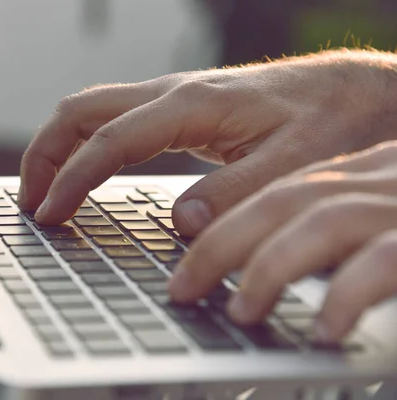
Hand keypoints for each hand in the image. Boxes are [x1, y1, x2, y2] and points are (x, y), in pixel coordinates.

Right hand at [18, 49, 396, 232]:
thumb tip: (181, 223)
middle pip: (81, 111)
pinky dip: (86, 147)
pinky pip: (115, 121)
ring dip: (59, 148)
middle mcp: (173, 94)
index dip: (73, 180)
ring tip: (45, 191)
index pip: (110, 142)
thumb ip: (234, 191)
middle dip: (44, 154)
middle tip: (30, 200)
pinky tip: (86, 175)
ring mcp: (173, 99)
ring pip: (92, 111)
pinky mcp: (180, 111)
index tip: (50, 215)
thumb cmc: (330, 121)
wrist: (354, 92)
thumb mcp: (292, 162)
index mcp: (192, 104)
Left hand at [169, 141, 396, 341]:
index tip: (180, 257)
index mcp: (355, 171)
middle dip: (221, 245)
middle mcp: (375, 177)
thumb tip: (265, 255)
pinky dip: (347, 294)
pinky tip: (324, 329)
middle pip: (282, 197)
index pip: (276, 187)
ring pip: (324, 221)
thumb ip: (329, 225)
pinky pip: (384, 259)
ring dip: (271, 268)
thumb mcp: (381, 206)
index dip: (222, 222)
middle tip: (181, 289)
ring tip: (239, 312)